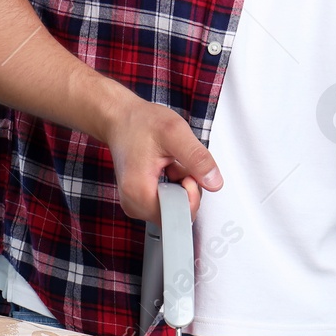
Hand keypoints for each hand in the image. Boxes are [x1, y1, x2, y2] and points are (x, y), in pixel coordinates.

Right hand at [99, 94, 221, 221]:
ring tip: (170, 164)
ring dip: (181, 188)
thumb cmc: (140, 124)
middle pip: (177, 215)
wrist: (120, 119)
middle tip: (179, 165)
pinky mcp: (139, 202)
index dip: (191, 195)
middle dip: (187, 191)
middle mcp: (133, 204)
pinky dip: (174, 188)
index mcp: (138, 192)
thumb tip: (214, 183)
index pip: (179, 215)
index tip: (187, 172)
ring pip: (174, 210)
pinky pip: (168, 205)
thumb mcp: (175, 133)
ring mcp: (135, 205)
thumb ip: (197, 158)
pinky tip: (167, 170)